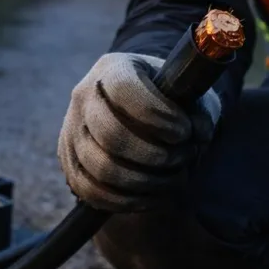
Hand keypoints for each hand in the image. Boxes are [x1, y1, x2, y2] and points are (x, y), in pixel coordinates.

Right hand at [58, 53, 220, 212]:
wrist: (136, 105)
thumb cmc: (166, 97)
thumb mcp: (187, 92)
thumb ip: (197, 111)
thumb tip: (198, 136)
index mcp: (113, 68)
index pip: (123, 88)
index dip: (155, 115)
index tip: (184, 131)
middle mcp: (84, 96)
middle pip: (109, 134)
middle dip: (154, 155)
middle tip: (182, 158)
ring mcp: (71, 129)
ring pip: (100, 167)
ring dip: (143, 181)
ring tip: (174, 179)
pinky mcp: (69, 161)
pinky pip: (90, 191)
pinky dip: (125, 201)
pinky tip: (153, 195)